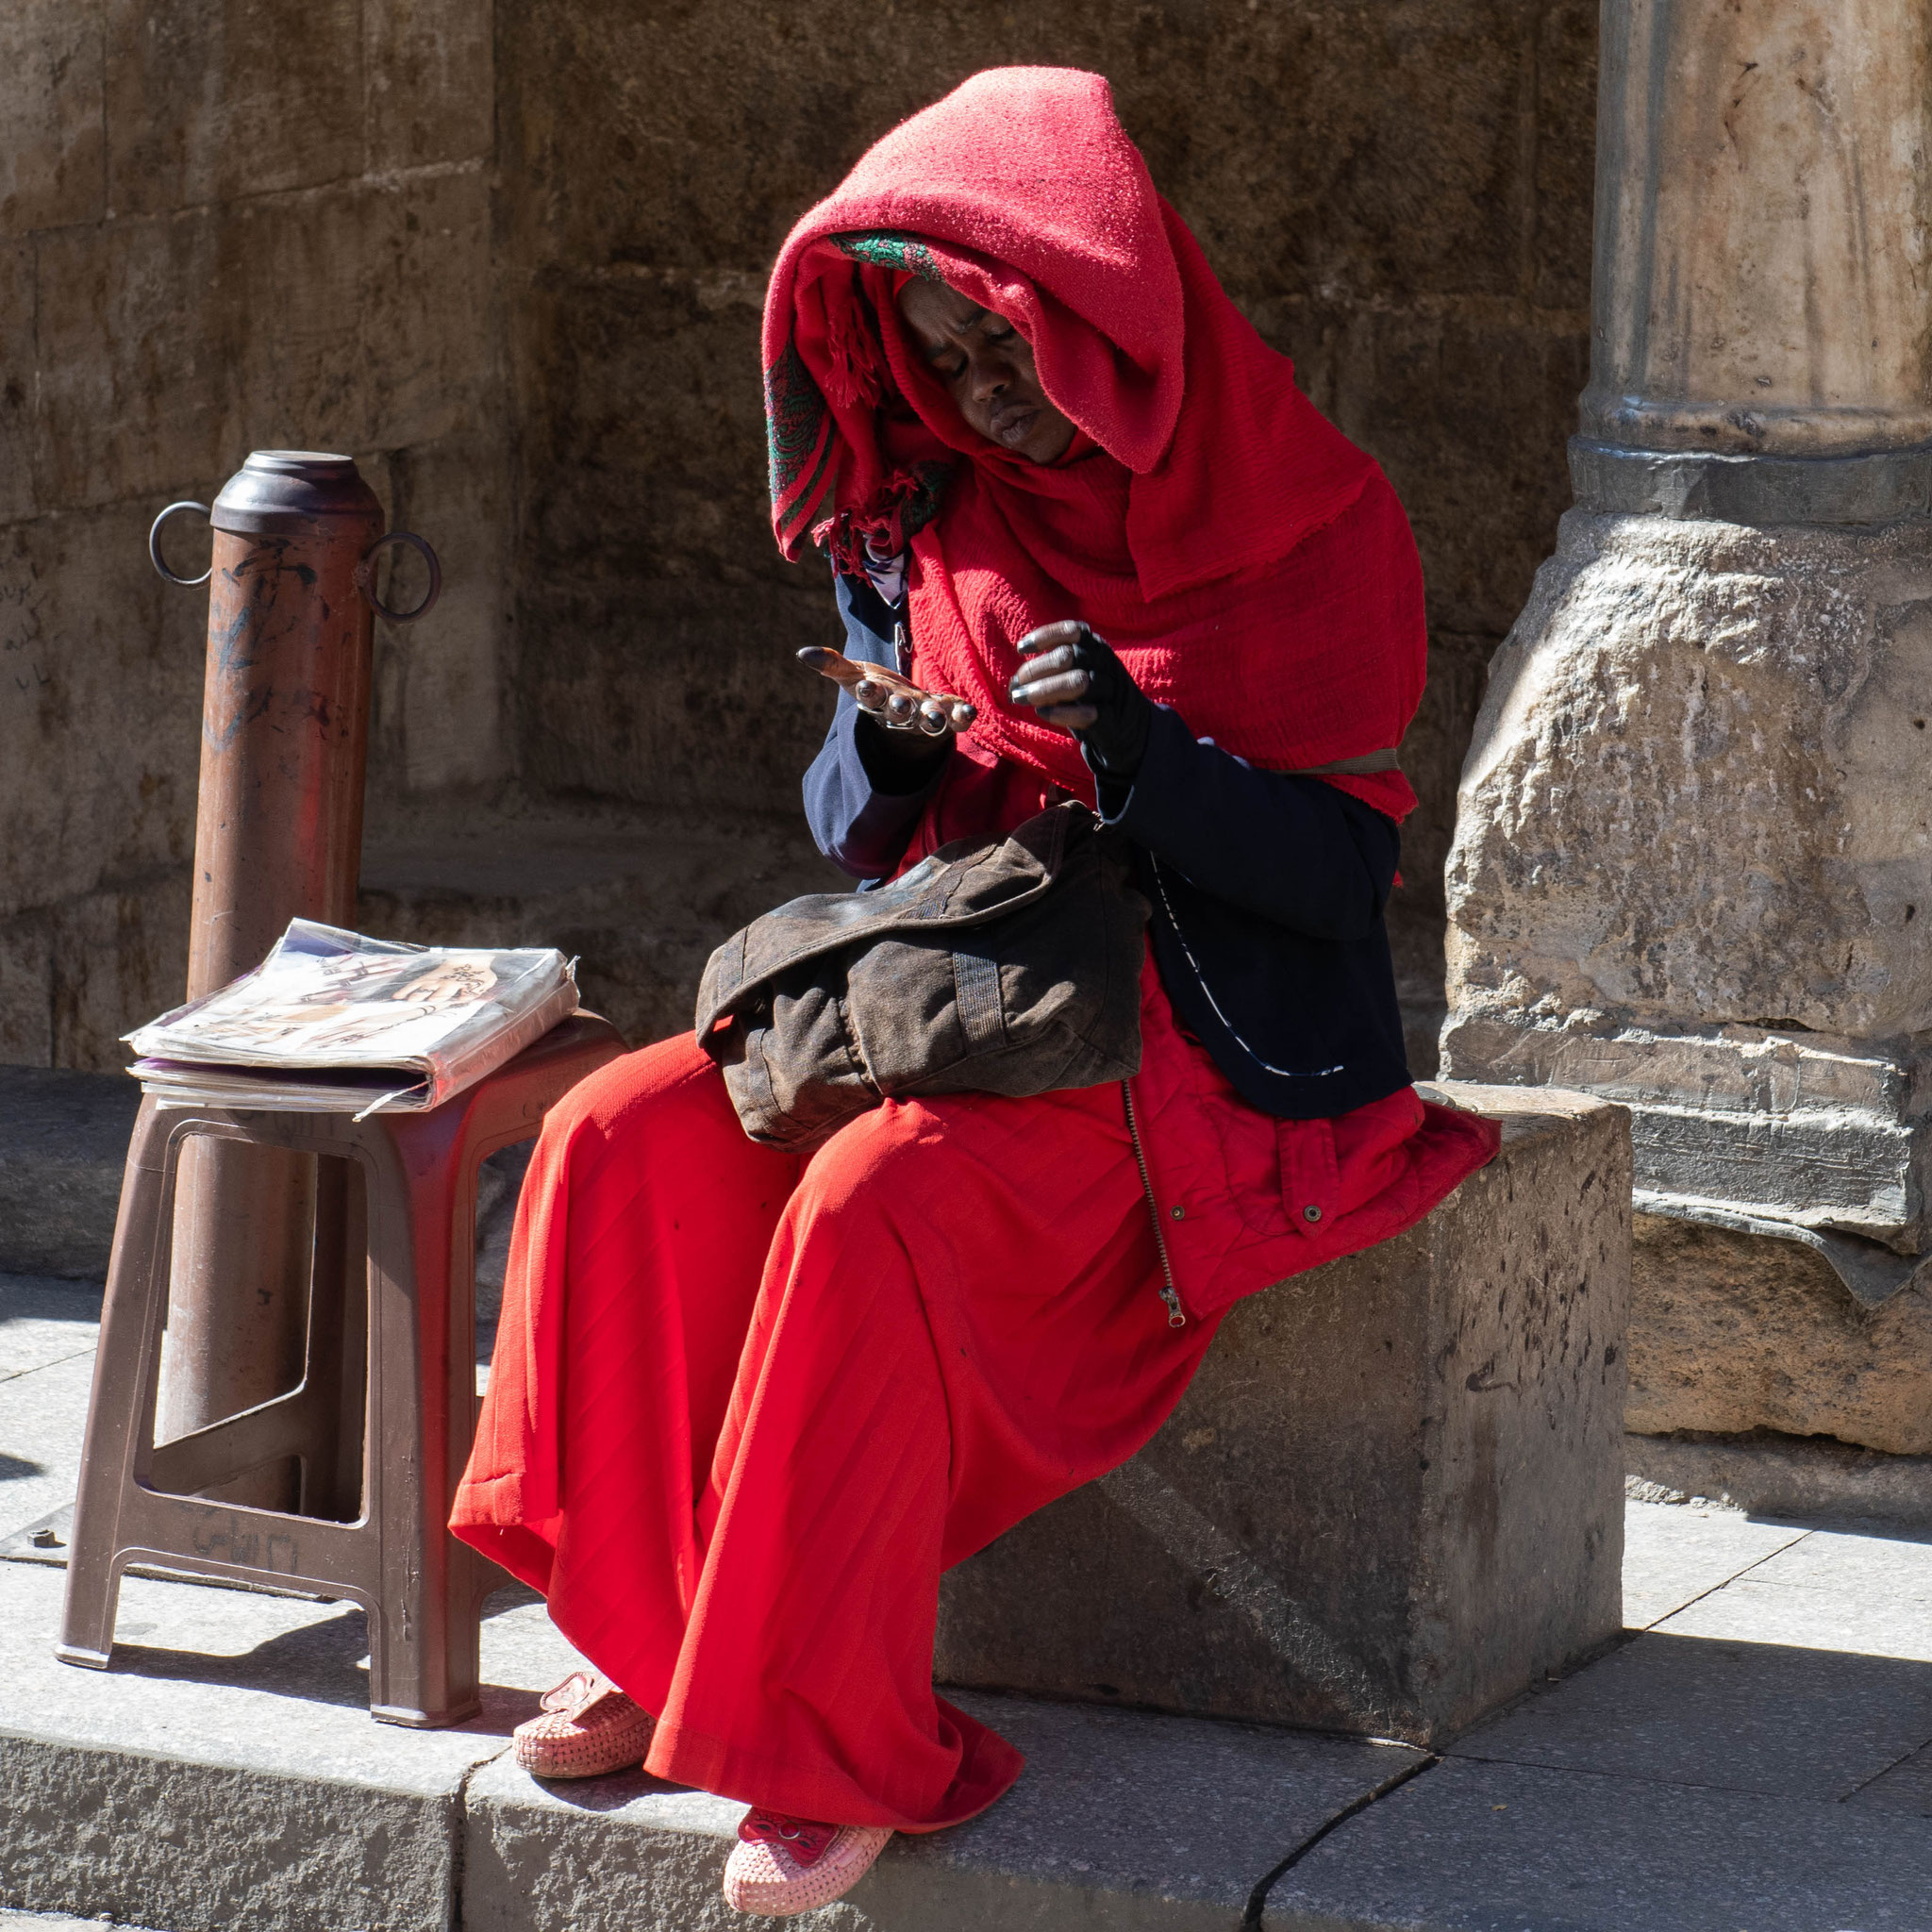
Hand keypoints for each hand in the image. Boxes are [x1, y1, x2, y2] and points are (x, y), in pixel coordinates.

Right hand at [798, 646, 976, 737]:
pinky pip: (956, 719)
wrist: (906, 715)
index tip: (865, 686)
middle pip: (898, 712)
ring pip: (927, 721)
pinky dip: (963, 716)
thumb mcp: (854, 675)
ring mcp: (924, 716)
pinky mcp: (947, 715)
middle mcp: (900, 711)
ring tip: (937, 718)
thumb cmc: (878, 690)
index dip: (868, 692)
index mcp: (877, 699)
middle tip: (900, 706)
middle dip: (899, 708)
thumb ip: (832, 664)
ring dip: (932, 719)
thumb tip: (803, 653)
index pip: (870, 697)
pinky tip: (970, 710)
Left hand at [1008, 621, 1152, 777]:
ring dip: (1044, 690)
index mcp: (1095, 646)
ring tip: (1021, 698)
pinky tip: (1042, 713)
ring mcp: (1110, 689)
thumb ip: (1051, 671)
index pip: (1072, 631)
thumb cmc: (1091, 695)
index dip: (1045, 636)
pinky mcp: (1111, 717)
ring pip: (1078, 682)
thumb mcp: (1075, 672)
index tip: (1021, 649)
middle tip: (1015, 687)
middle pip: (1068, 657)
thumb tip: (1015, 682)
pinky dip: (1061, 713)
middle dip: (1036, 669)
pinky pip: (1087, 713)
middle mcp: (1104, 662)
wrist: (1131, 725)